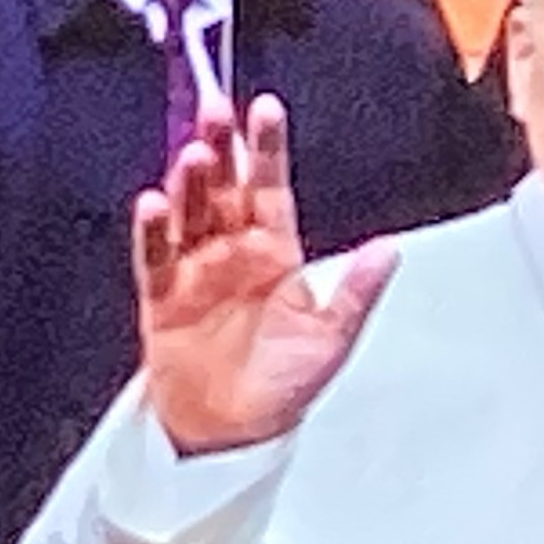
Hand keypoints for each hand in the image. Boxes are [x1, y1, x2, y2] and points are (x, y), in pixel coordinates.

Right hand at [137, 93, 398, 456]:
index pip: (269, 187)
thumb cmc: (282, 386)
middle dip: (220, 147)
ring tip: (194, 155)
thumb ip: (357, 293)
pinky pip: (156, 257)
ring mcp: (194, 271)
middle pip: (223, 187)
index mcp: (274, 251)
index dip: (266, 148)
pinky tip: (153, 205)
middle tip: (215, 108)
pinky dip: (153, 231)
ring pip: (189, 212)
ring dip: (189, 183)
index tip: (265, 108)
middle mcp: (232, 252)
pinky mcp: (162, 298)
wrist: (231, 434)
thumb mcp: (330, 340)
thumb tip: (391, 250)